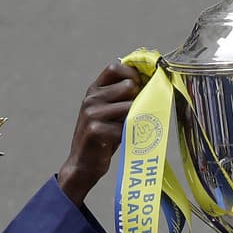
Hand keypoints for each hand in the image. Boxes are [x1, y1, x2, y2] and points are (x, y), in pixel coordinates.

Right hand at [58, 60, 145, 205]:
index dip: (133, 74)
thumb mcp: (109, 112)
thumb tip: (150, 82)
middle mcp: (91, 99)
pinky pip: (126, 127)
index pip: (114, 68)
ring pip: (130, 106)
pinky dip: (130, 135)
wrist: (82, 165)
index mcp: (94, 91)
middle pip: (128, 86)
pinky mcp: (96, 130)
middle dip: (139, 99)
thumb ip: (121, 97)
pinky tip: (124, 141)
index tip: (143, 86)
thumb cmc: (103, 138)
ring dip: (137, 118)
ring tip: (132, 129)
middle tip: (138, 114)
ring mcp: (92, 114)